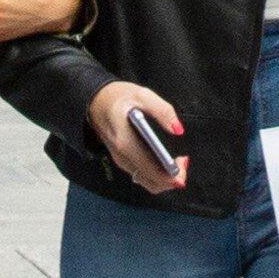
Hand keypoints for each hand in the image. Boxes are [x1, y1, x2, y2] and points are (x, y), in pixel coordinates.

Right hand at [89, 78, 194, 192]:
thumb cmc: (119, 97)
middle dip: (172, 178)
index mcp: (126, 142)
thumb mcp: (142, 94)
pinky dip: (158, 174)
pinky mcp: (124, 161)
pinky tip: (167, 160)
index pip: (151, 170)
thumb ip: (162, 111)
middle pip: (152, 182)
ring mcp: (122, 161)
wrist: (95, 101)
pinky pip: (144, 176)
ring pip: (149, 182)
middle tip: (184, 160)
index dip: (171, 174)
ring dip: (166, 178)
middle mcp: (122, 157)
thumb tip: (178, 130)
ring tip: (179, 160)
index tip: (183, 160)